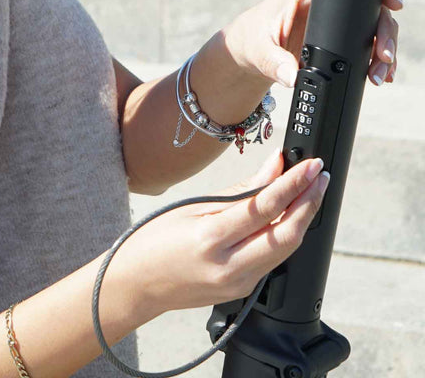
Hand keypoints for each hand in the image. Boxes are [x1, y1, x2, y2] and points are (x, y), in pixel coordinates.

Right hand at [113, 149, 327, 319]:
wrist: (137, 283)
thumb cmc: (156, 239)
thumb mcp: (192, 207)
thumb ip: (239, 191)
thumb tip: (273, 167)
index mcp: (210, 238)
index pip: (264, 206)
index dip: (292, 183)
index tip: (309, 165)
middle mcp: (229, 265)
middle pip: (286, 234)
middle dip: (309, 202)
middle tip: (319, 176)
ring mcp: (238, 283)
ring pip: (286, 250)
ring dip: (302, 219)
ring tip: (310, 190)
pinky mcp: (242, 290)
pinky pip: (272, 260)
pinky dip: (284, 235)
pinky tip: (287, 216)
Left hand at [223, 0, 401, 87]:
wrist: (249, 52)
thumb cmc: (250, 40)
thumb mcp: (259, 50)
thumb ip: (274, 62)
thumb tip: (291, 76)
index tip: (391, 5)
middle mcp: (324, 0)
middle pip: (367, 6)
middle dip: (383, 31)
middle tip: (384, 56)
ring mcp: (335, 18)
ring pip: (371, 27)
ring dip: (382, 49)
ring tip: (379, 74)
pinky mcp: (338, 36)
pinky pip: (365, 43)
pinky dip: (374, 59)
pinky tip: (377, 74)